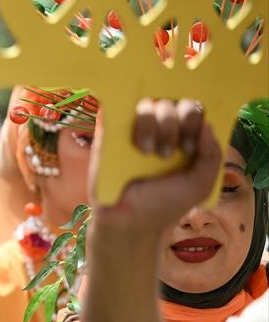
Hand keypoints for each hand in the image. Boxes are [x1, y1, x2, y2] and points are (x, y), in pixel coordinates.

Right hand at [90, 98, 221, 233]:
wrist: (128, 219)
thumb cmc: (164, 203)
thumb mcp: (199, 184)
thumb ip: (211, 155)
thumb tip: (206, 124)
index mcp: (183, 137)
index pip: (193, 109)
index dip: (193, 120)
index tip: (188, 148)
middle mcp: (160, 128)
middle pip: (172, 102)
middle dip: (173, 124)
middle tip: (166, 154)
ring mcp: (134, 128)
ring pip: (147, 103)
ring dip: (151, 127)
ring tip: (148, 153)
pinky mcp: (109, 132)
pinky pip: (118, 109)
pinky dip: (130, 120)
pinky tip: (134, 144)